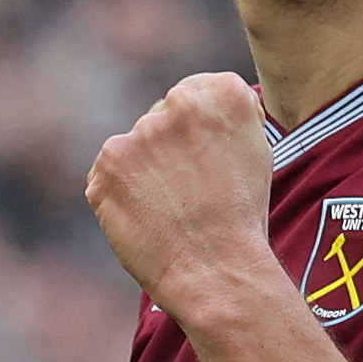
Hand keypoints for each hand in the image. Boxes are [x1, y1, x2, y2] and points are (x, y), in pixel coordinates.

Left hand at [86, 72, 282, 322]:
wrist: (216, 268)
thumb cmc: (241, 218)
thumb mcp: (255, 152)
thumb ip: (227, 119)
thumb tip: (201, 103)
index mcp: (225, 93)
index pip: (197, 94)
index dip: (198, 132)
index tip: (204, 158)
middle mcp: (182, 103)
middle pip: (161, 117)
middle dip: (166, 149)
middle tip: (185, 189)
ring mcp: (141, 130)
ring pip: (134, 145)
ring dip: (142, 170)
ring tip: (167, 207)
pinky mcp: (109, 159)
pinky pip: (107, 171)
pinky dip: (117, 192)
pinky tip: (143, 215)